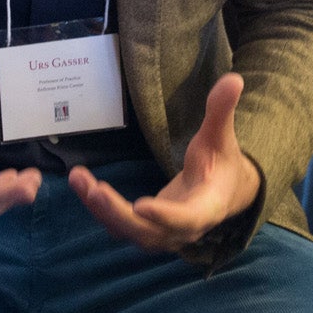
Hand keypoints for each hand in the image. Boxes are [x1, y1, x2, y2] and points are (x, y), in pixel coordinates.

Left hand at [71, 73, 261, 252]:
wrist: (222, 192)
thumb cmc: (220, 162)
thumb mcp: (221, 136)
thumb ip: (221, 111)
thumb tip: (234, 79)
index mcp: (206, 207)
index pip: (186, 218)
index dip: (164, 216)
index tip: (140, 206)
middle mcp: (182, 230)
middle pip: (148, 232)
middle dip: (118, 213)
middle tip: (95, 189)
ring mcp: (161, 234)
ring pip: (128, 230)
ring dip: (101, 209)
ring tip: (78, 179)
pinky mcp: (144, 229)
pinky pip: (118, 224)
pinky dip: (98, 207)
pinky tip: (81, 184)